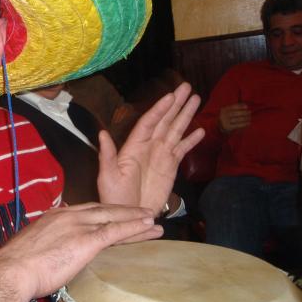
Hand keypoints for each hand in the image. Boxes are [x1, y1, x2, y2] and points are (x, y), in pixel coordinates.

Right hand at [0, 203, 160, 301]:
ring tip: (152, 218)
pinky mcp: (87, 240)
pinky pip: (117, 231)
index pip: (85, 211)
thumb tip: (48, 249)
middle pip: (103, 210)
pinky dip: (135, 227)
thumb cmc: (16, 265)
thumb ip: (45, 243)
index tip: (112, 213)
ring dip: (135, 217)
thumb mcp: (31, 246)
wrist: (13, 270)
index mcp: (54, 216)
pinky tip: (148, 226)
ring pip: (114, 218)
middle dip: (124, 210)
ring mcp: (79, 226)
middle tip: (141, 211)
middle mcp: (69, 215)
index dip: (102, 212)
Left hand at [97, 82, 204, 214]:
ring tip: (196, 99)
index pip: (148, 122)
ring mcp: (160, 155)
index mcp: (133, 146)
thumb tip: (101, 133)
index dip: (159, 109)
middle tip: (186, 86)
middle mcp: (148, 146)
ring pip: (175, 130)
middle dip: (175, 104)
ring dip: (186, 115)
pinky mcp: (170, 166)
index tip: (170, 95)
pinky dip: (191, 140)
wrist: (130, 215)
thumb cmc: (114, 197)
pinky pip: (182, 149)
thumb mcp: (107, 176)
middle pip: (164, 120)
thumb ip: (107, 155)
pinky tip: (200, 130)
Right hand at [218, 103, 250, 132]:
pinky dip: (244, 124)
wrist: (220, 126)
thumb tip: (245, 105)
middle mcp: (223, 115)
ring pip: (237, 119)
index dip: (240, 106)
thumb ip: (235, 107)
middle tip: (249, 112)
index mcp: (224, 109)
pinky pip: (237, 125)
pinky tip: (248, 123)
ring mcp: (225, 121)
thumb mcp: (228, 110)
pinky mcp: (228, 127)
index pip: (232, 107)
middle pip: (235, 113)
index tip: (246, 107)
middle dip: (243, 112)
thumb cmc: (227, 116)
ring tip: (249, 118)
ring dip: (245, 118)